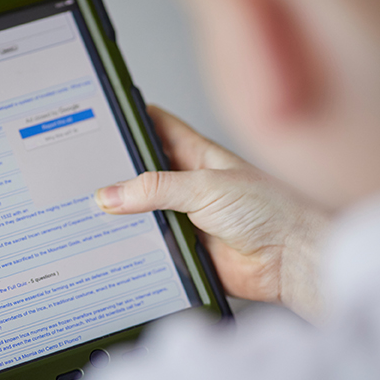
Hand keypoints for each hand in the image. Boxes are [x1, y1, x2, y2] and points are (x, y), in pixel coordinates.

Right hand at [95, 106, 329, 322]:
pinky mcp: (187, 250)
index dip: (130, 121)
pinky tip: (118, 247)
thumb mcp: (206, 187)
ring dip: (125, 217)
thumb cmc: (271, 211)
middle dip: (117, 175)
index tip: (101, 120)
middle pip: (143, 174)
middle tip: (86, 176)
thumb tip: (112, 194)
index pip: (157, 128)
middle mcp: (190, 185)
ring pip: (143, 213)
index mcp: (198, 156)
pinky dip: (137, 248)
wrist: (292, 259)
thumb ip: (157, 188)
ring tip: (93, 214)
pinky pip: (153, 247)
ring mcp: (187, 218)